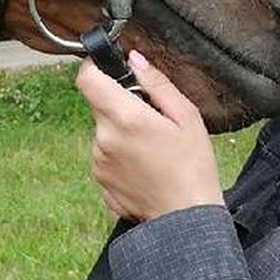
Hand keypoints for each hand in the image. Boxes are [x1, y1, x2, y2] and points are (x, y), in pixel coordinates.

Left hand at [75, 49, 224, 222]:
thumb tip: (134, 58)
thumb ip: (157, 83)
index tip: (109, 67)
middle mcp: (104, 139)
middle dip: (119, 103)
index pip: (87, 78)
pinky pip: (105, 155)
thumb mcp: (186, 117)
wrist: (186, 221)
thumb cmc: (193, 168)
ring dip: (120, 131)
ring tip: (151, 148)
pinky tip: (145, 166)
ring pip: (103, 131)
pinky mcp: (99, 180)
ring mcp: (98, 162)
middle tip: (149, 117)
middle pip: (99, 105)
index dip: (94, 67)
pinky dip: (120, 155)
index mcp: (125, 117)